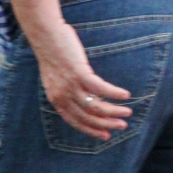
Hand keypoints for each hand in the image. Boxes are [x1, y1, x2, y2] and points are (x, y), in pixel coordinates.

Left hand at [34, 24, 131, 139]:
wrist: (46, 36)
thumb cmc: (54, 55)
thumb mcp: (57, 79)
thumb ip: (69, 91)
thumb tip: (89, 100)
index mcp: (56, 99)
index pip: (74, 121)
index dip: (91, 130)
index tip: (105, 136)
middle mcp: (62, 96)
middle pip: (87, 117)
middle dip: (106, 124)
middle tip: (122, 126)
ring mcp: (70, 85)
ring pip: (95, 106)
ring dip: (113, 111)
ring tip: (127, 112)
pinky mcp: (79, 73)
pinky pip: (100, 89)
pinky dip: (114, 93)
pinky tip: (125, 95)